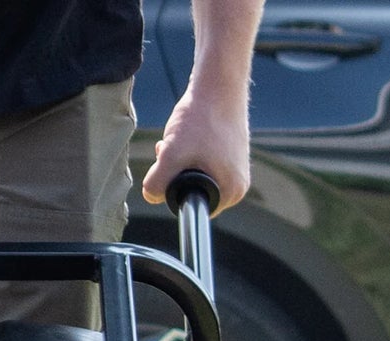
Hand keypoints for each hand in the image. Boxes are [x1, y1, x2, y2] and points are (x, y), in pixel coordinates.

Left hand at [141, 85, 251, 212]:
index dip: (173, 189)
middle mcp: (238, 186)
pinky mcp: (230, 156)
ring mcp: (236, 170)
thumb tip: (151, 196)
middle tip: (172, 150)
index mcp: (231, 192)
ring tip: (180, 140)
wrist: (218, 84)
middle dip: (175, 175)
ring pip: (193, 178)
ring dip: (178, 163)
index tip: (174, 163)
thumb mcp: (170, 155)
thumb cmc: (200, 118)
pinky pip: (201, 165)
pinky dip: (188, 154)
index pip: (189, 208)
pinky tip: (189, 135)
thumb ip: (155, 185)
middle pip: (191, 194)